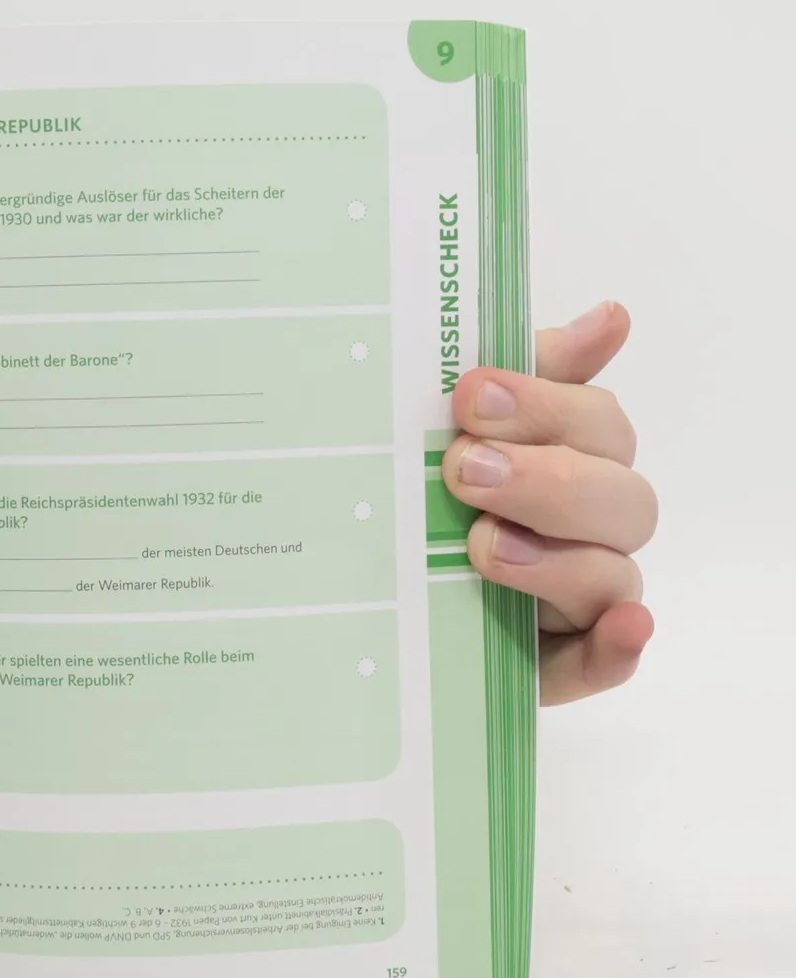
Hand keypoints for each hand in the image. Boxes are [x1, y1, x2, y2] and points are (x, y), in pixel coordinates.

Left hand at [445, 301, 655, 705]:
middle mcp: (585, 526)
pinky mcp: (558, 661)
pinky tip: (621, 628)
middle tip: (464, 471)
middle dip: (545, 479)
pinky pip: (609, 658)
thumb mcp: (446, 429)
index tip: (468, 396)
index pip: (596, 422)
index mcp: (568, 457)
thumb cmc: (415, 496)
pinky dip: (620, 645)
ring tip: (483, 546)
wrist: (357, 597)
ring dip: (559, 558)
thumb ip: (526, 373)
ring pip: (614, 572)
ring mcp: (578, 596)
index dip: (542, 404)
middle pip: (621, 496)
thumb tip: (612, 316)